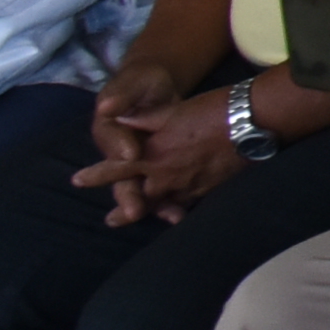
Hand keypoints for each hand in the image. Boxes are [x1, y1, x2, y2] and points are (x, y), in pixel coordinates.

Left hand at [79, 78, 242, 222]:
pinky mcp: (209, 189)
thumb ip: (144, 120)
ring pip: (163, 204)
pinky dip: (180, 207)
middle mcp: (166, 175)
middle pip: (139, 196)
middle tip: (112, 220)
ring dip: (152, 212)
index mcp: (153, 153)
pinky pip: (188, 203)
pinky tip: (179, 210)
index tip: (78, 180)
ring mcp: (188, 185)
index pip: (116, 168)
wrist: (251, 121)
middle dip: (124, 209)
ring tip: (144, 220)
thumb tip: (120, 121)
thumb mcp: (172, 110)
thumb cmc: (211, 109)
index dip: (96, 175)